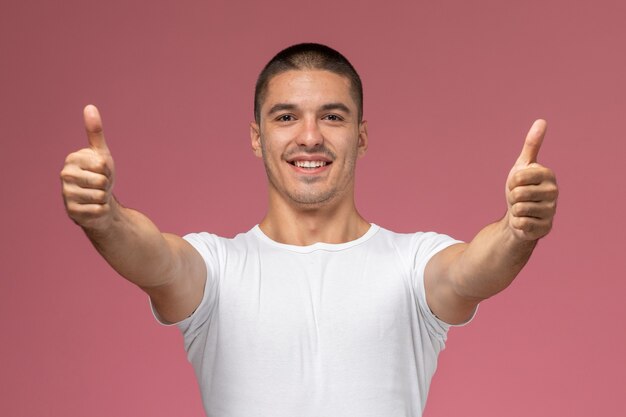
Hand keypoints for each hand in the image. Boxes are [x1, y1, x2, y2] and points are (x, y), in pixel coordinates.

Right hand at [60, 105, 116, 230]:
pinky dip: (102, 210)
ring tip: (97, 195)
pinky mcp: (71, 212)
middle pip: (101, 180)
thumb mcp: (101, 153)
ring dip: (104, 197)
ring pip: (100, 196)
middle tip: (100, 185)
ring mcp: (66, 194)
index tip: (102, 172)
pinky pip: (98, 209)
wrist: (100, 202)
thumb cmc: (101, 176)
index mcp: (72, 159)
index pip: (102, 164)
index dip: (108, 170)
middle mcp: (65, 176)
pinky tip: (94, 208)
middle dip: (107, 184)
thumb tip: (89, 106)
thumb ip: (95, 132)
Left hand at [505, 120, 557, 240]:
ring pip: (519, 209)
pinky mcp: (545, 228)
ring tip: (522, 208)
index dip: (512, 182)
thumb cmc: (521, 187)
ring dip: (515, 210)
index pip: (518, 177)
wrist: (519, 214)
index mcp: (548, 175)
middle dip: (512, 197)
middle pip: (517, 194)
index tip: (518, 183)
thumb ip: (531, 145)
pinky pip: (521, 223)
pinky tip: (524, 221)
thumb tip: (541, 121)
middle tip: (519, 198)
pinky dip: (517, 223)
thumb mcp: (522, 165)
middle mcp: (554, 192)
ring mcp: (551, 211)